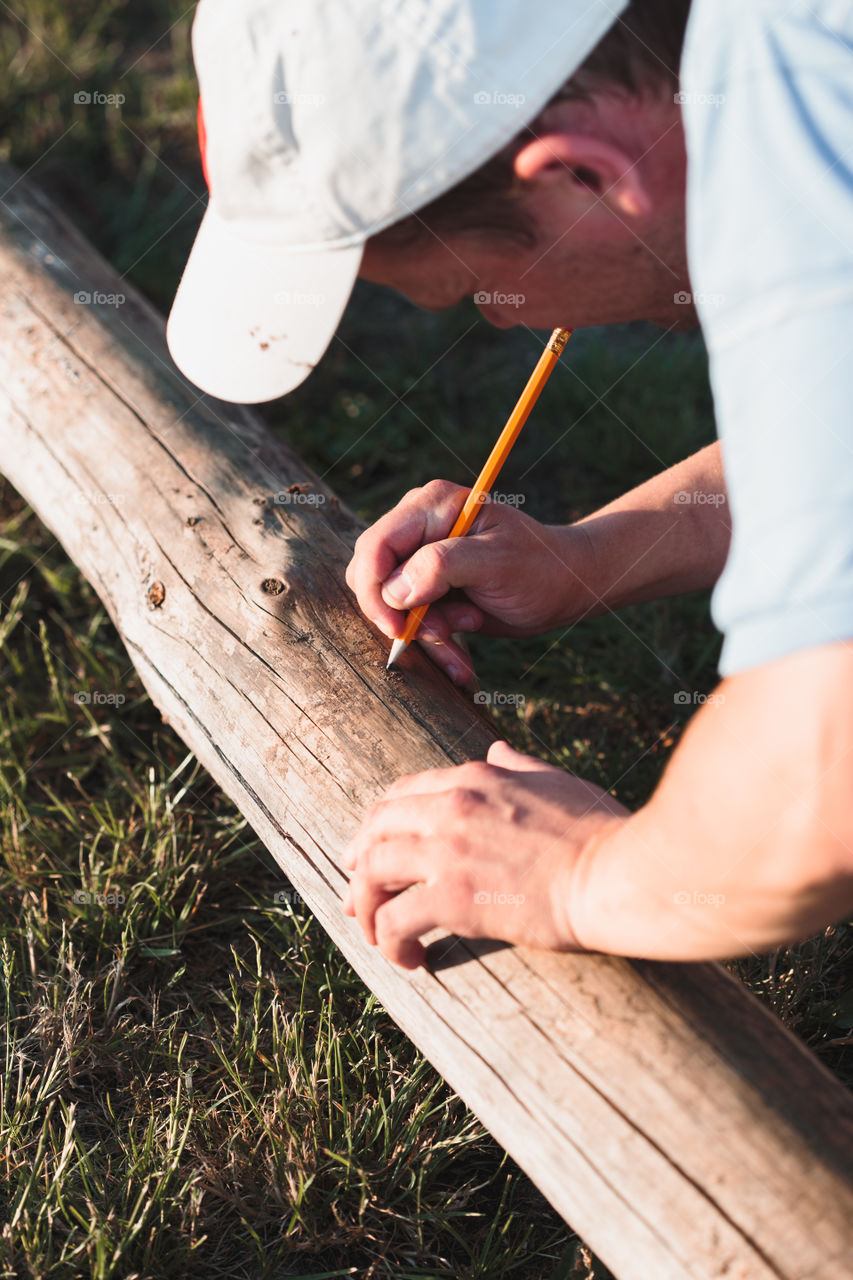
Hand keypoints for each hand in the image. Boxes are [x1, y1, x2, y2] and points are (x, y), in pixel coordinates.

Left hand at [341, 740, 628, 968]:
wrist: (619, 873)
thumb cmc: (601, 831)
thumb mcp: (558, 780)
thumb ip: (519, 765)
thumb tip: (497, 748)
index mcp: (477, 777)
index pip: (404, 792)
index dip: (380, 823)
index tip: (373, 849)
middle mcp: (453, 806)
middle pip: (376, 827)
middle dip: (357, 862)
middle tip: (356, 896)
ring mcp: (449, 851)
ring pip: (371, 871)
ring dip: (364, 905)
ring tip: (374, 934)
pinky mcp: (453, 898)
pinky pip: (394, 920)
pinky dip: (388, 941)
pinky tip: (408, 959)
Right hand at [345, 479, 591, 682]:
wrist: (563, 586)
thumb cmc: (539, 567)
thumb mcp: (497, 562)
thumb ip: (442, 566)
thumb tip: (394, 590)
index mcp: (432, 506)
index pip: (376, 546)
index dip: (377, 590)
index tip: (399, 627)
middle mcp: (418, 526)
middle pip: (374, 577)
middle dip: (403, 615)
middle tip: (446, 631)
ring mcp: (420, 557)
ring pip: (390, 606)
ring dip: (426, 633)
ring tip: (471, 627)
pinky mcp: (427, 587)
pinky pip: (410, 621)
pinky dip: (434, 643)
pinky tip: (461, 659)